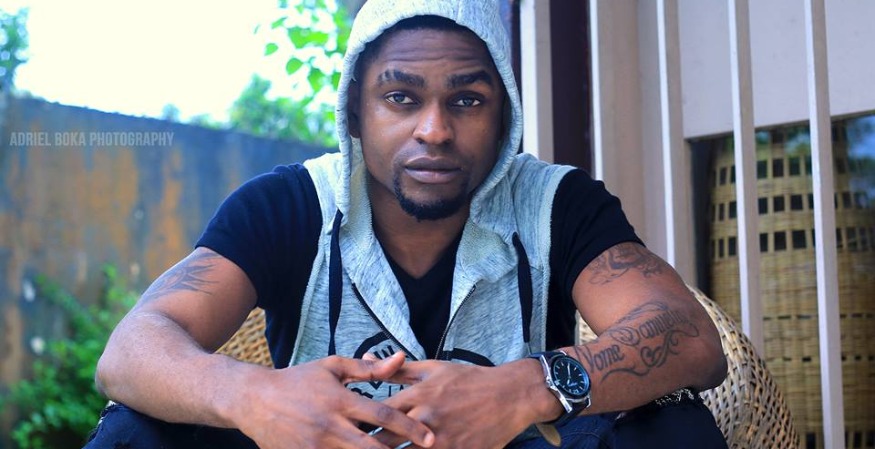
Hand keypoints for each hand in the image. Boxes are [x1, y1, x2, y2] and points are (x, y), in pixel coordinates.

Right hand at [231, 352, 434, 448]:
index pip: (383, 416)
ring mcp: (316, 446)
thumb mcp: (332, 367)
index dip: (411, 428)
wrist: (254, 400)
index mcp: (341, 400)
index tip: (432, 437)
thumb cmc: (298, 380)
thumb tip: (401, 358)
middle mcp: (330, 426)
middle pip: (373, 448)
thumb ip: (368, 368)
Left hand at [369, 358, 543, 448]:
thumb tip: (368, 359)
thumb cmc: (469, 379)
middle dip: (367, 445)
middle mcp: (425, 419)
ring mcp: (441, 441)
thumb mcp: (434, 368)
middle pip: (383, 441)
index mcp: (417, 395)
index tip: (349, 428)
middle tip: (352, 446)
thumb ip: (399, 369)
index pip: (376, 414)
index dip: (359, 423)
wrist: (510, 395)